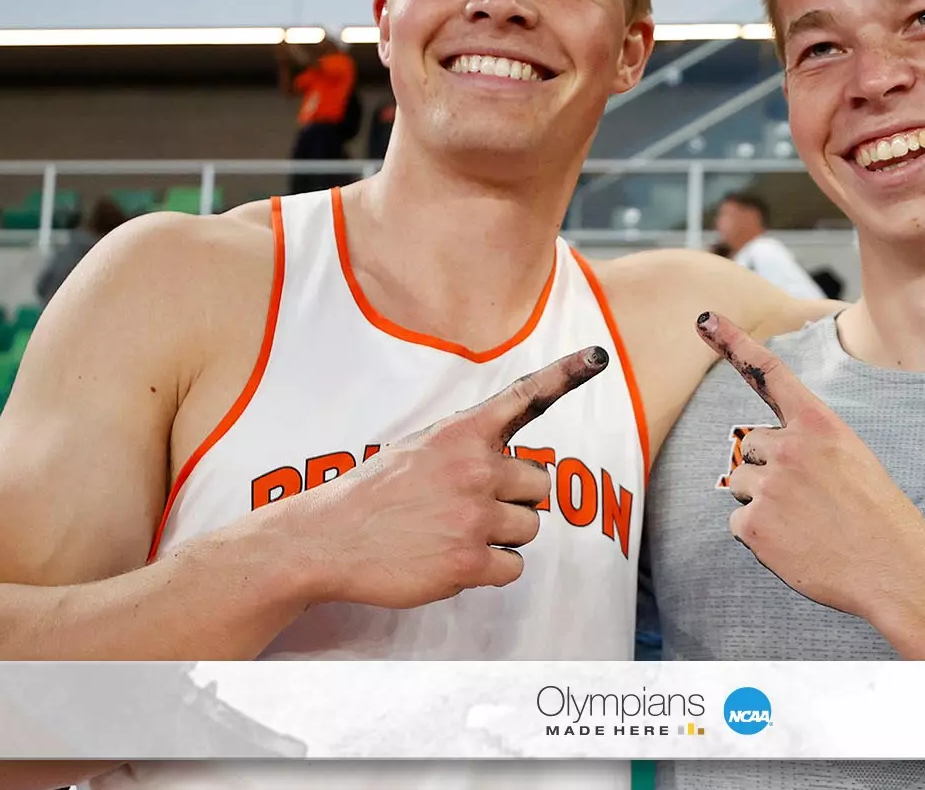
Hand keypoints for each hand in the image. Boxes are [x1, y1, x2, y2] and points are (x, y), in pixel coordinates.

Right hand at [280, 346, 608, 609]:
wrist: (326, 538)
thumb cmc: (374, 495)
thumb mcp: (419, 449)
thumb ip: (467, 449)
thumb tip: (508, 468)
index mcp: (462, 434)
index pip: (524, 397)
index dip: (566, 374)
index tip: (598, 356)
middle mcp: (476, 469)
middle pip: (540, 483)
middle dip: (515, 498)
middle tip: (469, 507)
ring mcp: (475, 516)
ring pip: (530, 527)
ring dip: (503, 536)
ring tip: (454, 533)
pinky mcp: (470, 561)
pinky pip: (513, 567)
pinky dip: (491, 569)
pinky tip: (453, 560)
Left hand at [695, 312, 924, 619]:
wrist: (894, 567)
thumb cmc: (877, 515)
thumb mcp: (851, 458)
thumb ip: (806, 445)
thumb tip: (758, 452)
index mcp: (819, 424)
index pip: (769, 374)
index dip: (732, 342)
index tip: (703, 318)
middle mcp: (789, 447)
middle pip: (752, 448)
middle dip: (769, 470)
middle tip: (810, 500)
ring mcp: (768, 485)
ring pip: (741, 484)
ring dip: (762, 502)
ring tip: (805, 524)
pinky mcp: (753, 524)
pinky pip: (739, 522)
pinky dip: (760, 536)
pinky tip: (794, 545)